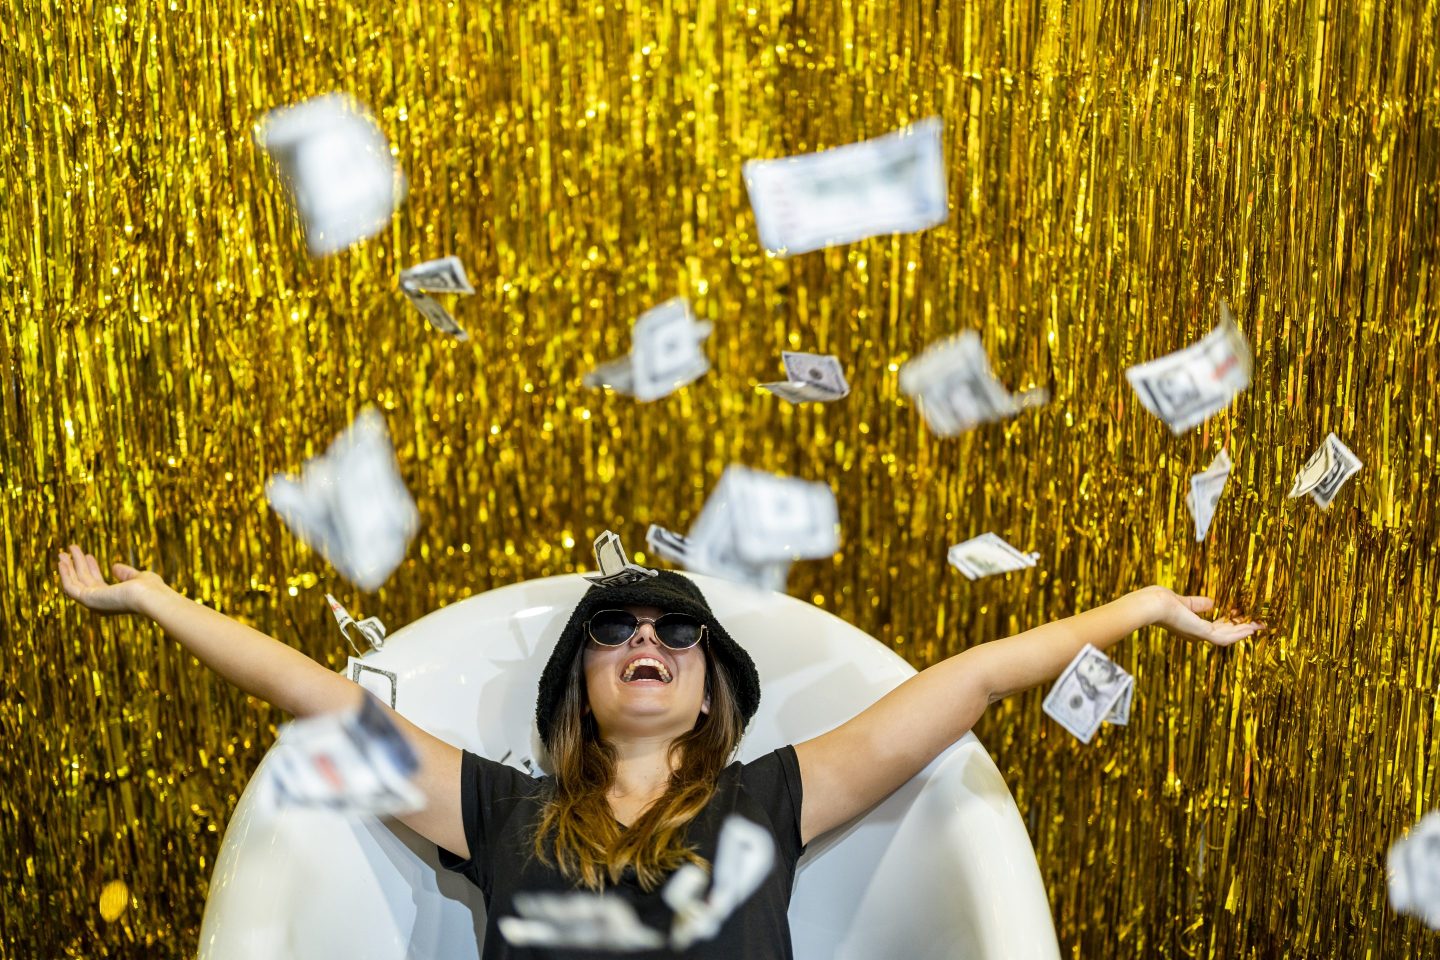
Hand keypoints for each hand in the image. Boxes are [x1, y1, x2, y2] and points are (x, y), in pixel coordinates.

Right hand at [57, 544, 166, 616]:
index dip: (91, 568)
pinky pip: (70, 587)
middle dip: (76, 565)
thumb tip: (114, 567)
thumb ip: (125, 574)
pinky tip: (62, 562)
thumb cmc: (151, 589)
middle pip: (84, 581)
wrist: (150, 596)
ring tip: (63, 552)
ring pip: (76, 582)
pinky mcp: (88, 599)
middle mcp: (101, 603)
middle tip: (70, 550)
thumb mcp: (138, 577)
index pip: (97, 583)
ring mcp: (94, 603)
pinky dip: (65, 574)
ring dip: (68, 567)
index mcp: (113, 599)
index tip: (87, 555)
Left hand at [1141, 585, 1263, 646]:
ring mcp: (1199, 635)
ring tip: (1260, 626)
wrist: (1152, 605)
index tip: (1243, 616)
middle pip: (1225, 633)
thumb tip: (1212, 603)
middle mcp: (1196, 634)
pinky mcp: (1202, 633)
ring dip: (1244, 631)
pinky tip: (1251, 628)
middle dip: (1242, 629)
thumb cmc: (1160, 601)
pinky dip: (1239, 633)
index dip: (1230, 623)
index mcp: (1191, 627)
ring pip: (1228, 636)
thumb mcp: (1184, 602)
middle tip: (1259, 624)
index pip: (1215, 627)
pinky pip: (1225, 637)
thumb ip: (1198, 604)